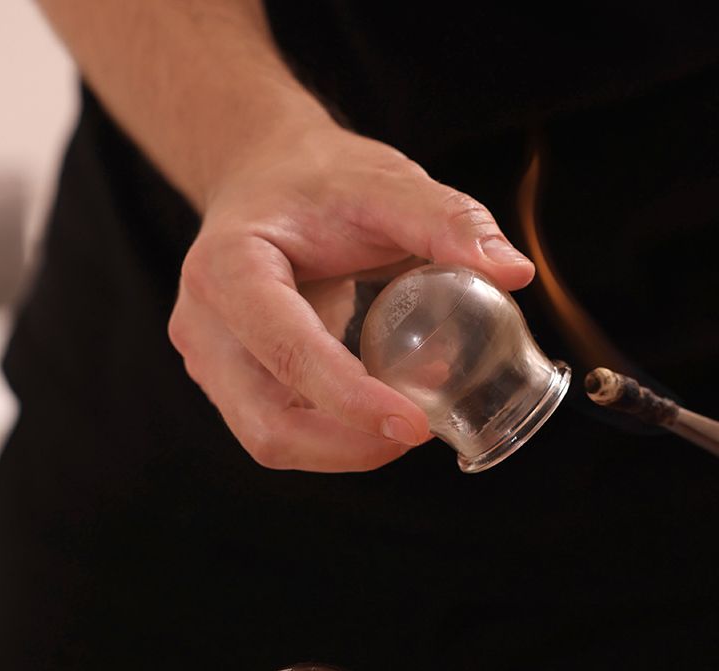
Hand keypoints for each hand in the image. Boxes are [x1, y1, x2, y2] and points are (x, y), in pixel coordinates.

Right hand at [169, 123, 534, 470]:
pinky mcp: (233, 382)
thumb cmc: (319, 179)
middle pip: (268, 424)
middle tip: (421, 430)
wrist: (264, 175)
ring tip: (410, 417)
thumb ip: (447, 220)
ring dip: (347, 447)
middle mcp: (204, 325)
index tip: (415, 425)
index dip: (350, 399)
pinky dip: (338, 435)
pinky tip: (385, 408)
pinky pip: (284, 430)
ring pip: (272, 440)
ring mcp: (212, 361)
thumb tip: (514, 273)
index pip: (286, 352)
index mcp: (227, 268)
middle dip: (350, 445)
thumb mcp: (385, 182)